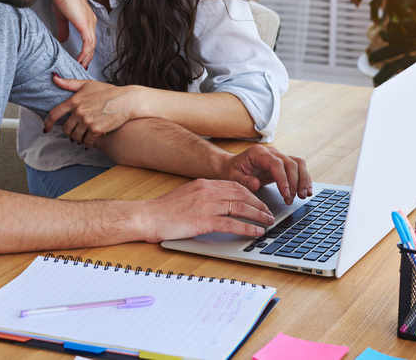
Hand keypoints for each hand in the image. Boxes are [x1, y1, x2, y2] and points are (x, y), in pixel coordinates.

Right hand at [38, 0, 96, 67]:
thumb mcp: (62, 17)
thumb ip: (64, 28)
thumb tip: (63, 39)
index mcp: (87, 19)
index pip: (89, 39)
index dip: (86, 51)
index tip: (80, 61)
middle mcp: (91, 22)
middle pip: (92, 45)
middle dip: (87, 58)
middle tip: (82, 68)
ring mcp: (90, 23)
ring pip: (91, 46)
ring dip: (86, 58)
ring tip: (80, 67)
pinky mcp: (85, 25)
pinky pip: (88, 44)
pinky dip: (84, 54)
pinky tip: (79, 60)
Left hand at [45, 76, 140, 145]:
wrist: (125, 100)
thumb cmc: (108, 92)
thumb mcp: (87, 84)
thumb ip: (69, 83)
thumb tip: (54, 77)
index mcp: (75, 100)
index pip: (55, 113)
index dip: (48, 123)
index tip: (46, 128)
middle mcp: (79, 111)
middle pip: (65, 128)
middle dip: (69, 132)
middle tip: (74, 133)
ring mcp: (87, 121)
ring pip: (75, 136)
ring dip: (77, 139)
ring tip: (81, 138)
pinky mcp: (96, 129)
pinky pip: (87, 141)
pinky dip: (87, 144)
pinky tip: (88, 143)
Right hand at [141, 179, 273, 242]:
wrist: (147, 217)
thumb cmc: (163, 211)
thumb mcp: (185, 196)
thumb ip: (202, 197)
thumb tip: (218, 206)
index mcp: (203, 184)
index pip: (234, 185)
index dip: (251, 194)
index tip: (259, 203)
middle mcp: (207, 191)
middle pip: (242, 194)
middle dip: (259, 204)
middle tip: (268, 214)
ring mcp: (206, 205)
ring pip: (240, 207)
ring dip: (257, 215)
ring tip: (267, 223)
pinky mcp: (203, 220)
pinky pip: (231, 223)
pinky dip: (247, 228)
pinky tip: (255, 233)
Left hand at [220, 145, 311, 203]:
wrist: (232, 165)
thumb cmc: (232, 170)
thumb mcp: (232, 177)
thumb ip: (243, 180)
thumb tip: (256, 184)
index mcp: (258, 153)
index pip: (276, 164)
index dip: (283, 179)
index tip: (286, 193)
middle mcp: (271, 152)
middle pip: (290, 163)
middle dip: (295, 182)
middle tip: (293, 198)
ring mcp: (278, 157)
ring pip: (298, 164)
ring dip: (303, 180)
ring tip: (303, 196)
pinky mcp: (283, 164)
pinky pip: (298, 168)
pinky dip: (304, 178)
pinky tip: (306, 190)